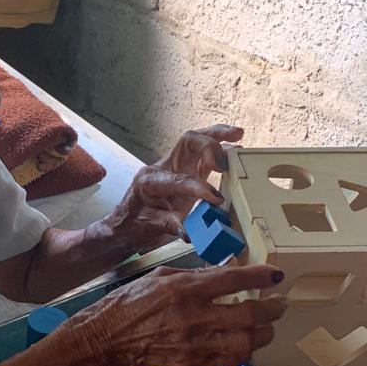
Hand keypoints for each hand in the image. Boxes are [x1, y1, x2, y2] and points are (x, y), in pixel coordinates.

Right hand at [76, 264, 285, 365]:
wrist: (109, 337)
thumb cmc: (132, 301)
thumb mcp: (163, 277)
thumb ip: (197, 277)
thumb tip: (227, 276)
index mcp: (186, 289)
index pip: (234, 280)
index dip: (261, 277)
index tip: (275, 276)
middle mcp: (195, 317)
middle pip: (250, 315)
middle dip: (272, 309)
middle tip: (279, 304)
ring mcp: (195, 344)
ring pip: (247, 343)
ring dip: (263, 334)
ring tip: (266, 327)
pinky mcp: (193, 364)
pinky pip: (231, 361)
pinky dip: (244, 352)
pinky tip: (245, 343)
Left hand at [106, 125, 243, 253]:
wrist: (128, 224)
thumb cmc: (135, 224)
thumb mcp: (150, 227)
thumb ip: (170, 225)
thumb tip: (189, 231)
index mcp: (149, 180)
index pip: (178, 179)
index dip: (198, 188)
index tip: (215, 199)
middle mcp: (163, 167)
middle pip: (187, 142)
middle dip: (208, 146)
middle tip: (223, 161)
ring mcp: (175, 166)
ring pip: (197, 141)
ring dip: (218, 136)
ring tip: (238, 134)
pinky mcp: (187, 170)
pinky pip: (204, 153)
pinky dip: (220, 148)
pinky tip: (235, 147)